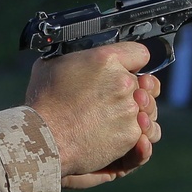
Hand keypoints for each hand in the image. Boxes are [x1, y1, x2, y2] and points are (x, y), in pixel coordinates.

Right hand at [24, 43, 161, 188]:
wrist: (44, 138)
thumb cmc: (44, 103)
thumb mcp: (52, 64)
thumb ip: (76, 57)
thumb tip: (79, 57)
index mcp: (106, 59)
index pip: (139, 53)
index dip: (132, 62)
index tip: (128, 69)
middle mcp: (123, 81)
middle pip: (143, 83)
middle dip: (131, 91)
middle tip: (113, 99)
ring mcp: (130, 109)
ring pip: (147, 108)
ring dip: (135, 113)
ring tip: (113, 119)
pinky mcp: (131, 134)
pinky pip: (144, 132)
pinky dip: (132, 135)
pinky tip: (115, 133)